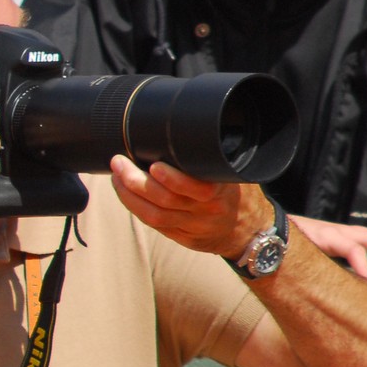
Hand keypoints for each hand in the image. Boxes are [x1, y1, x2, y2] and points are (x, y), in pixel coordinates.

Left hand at [108, 157, 268, 255]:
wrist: (250, 232)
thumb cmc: (239, 193)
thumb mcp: (234, 173)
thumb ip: (213, 158)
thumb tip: (185, 128)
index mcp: (222, 193)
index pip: (195, 188)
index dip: (172, 179)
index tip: (154, 164)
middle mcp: (206, 212)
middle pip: (165, 200)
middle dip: (135, 181)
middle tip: (119, 162)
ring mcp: (192, 227)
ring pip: (153, 215)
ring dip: (128, 195)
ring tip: (116, 176)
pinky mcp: (181, 238)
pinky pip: (153, 224)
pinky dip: (135, 207)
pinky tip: (125, 193)